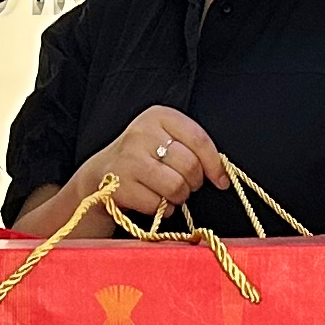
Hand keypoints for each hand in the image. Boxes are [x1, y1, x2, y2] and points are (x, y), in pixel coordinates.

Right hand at [76, 104, 222, 226]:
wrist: (101, 174)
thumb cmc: (143, 158)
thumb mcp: (166, 139)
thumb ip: (192, 148)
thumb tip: (222, 175)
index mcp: (158, 116)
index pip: (199, 139)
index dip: (215, 164)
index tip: (221, 181)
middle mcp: (141, 133)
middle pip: (190, 165)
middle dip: (194, 183)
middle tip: (185, 186)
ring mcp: (128, 159)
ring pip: (176, 187)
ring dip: (179, 197)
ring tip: (169, 194)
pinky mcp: (119, 184)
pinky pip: (156, 204)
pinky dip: (160, 209)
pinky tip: (153, 201)